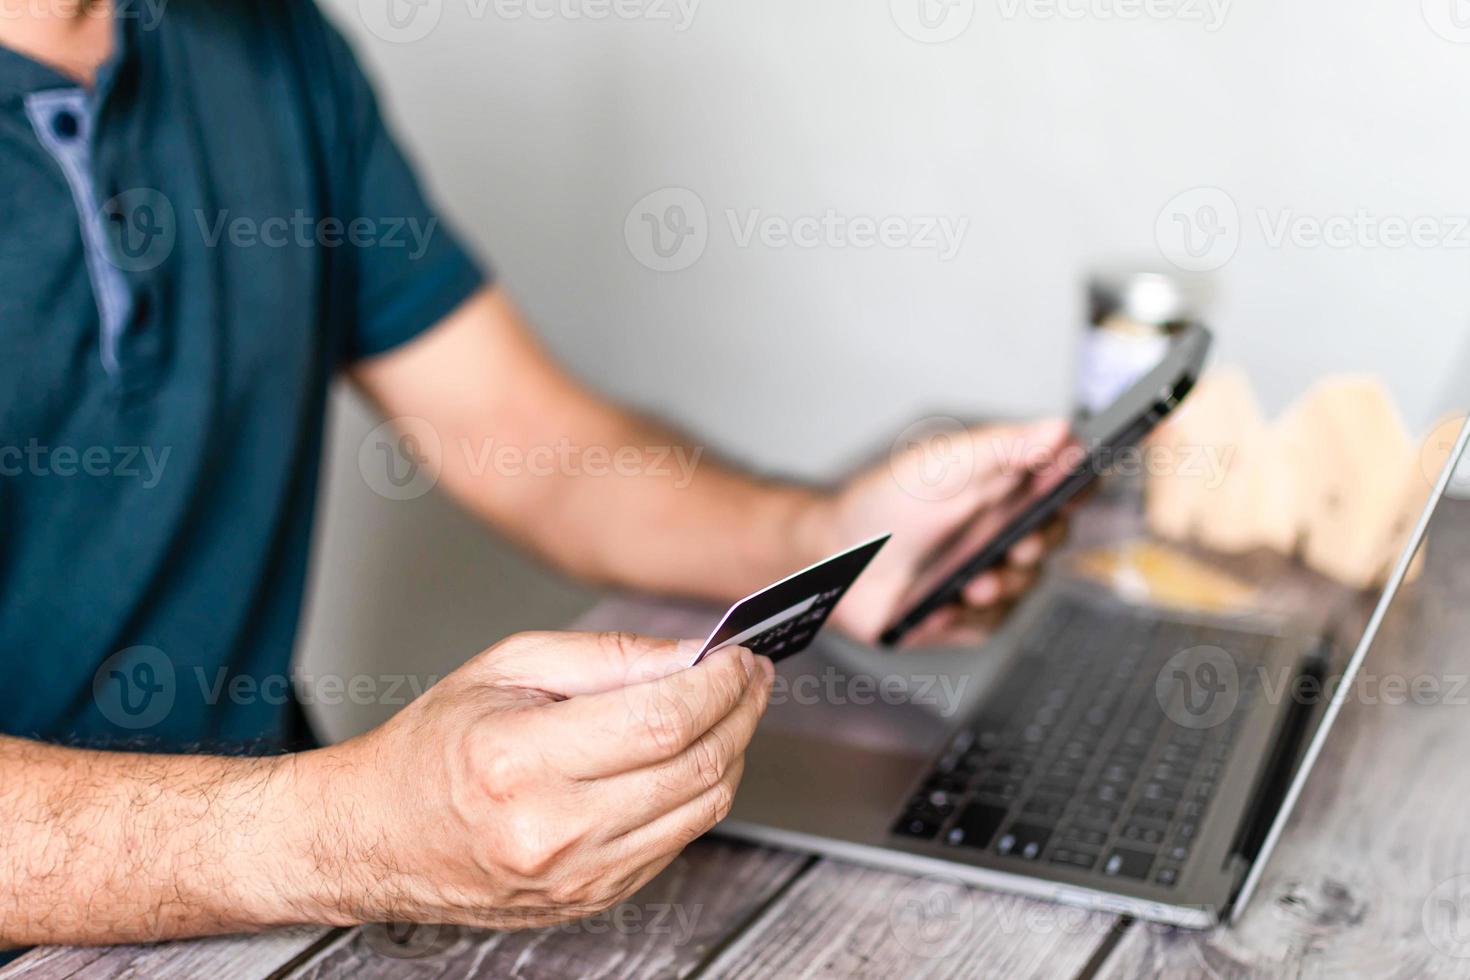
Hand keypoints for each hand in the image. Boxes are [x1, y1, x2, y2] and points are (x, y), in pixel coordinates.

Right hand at [291, 631, 773, 928]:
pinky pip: (676, 841)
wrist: (379, 837)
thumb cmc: (432, 748)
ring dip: (732, 752)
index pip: (661, 720)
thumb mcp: (508, 668)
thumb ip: (607, 658)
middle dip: (740, 712)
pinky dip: (699, 793)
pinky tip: (693, 755)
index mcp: (519, 759)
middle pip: (694, 767)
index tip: (739, 656)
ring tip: (731, 709)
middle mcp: (550, 829)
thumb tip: (691, 656)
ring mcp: (576, 875)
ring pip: (700, 809)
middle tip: (750, 675)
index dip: (719, 684)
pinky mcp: (592, 899)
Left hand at [815, 418, 1072, 644]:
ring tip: (970, 585)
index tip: (1074, 489)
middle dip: (1040, 543)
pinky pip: (990, 624)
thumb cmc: (886, 504)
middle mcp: (1004, 530)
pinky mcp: (970, 617)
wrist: (836, 558)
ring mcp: (991, 574)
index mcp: (1005, 487)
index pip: (1065, 484)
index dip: (1078, 486)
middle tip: (1020, 546)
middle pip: (1054, 537)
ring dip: (1000, 587)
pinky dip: (963, 618)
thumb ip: (1002, 447)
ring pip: (1026, 586)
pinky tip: (938, 607)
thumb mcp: (943, 464)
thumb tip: (1060, 429)